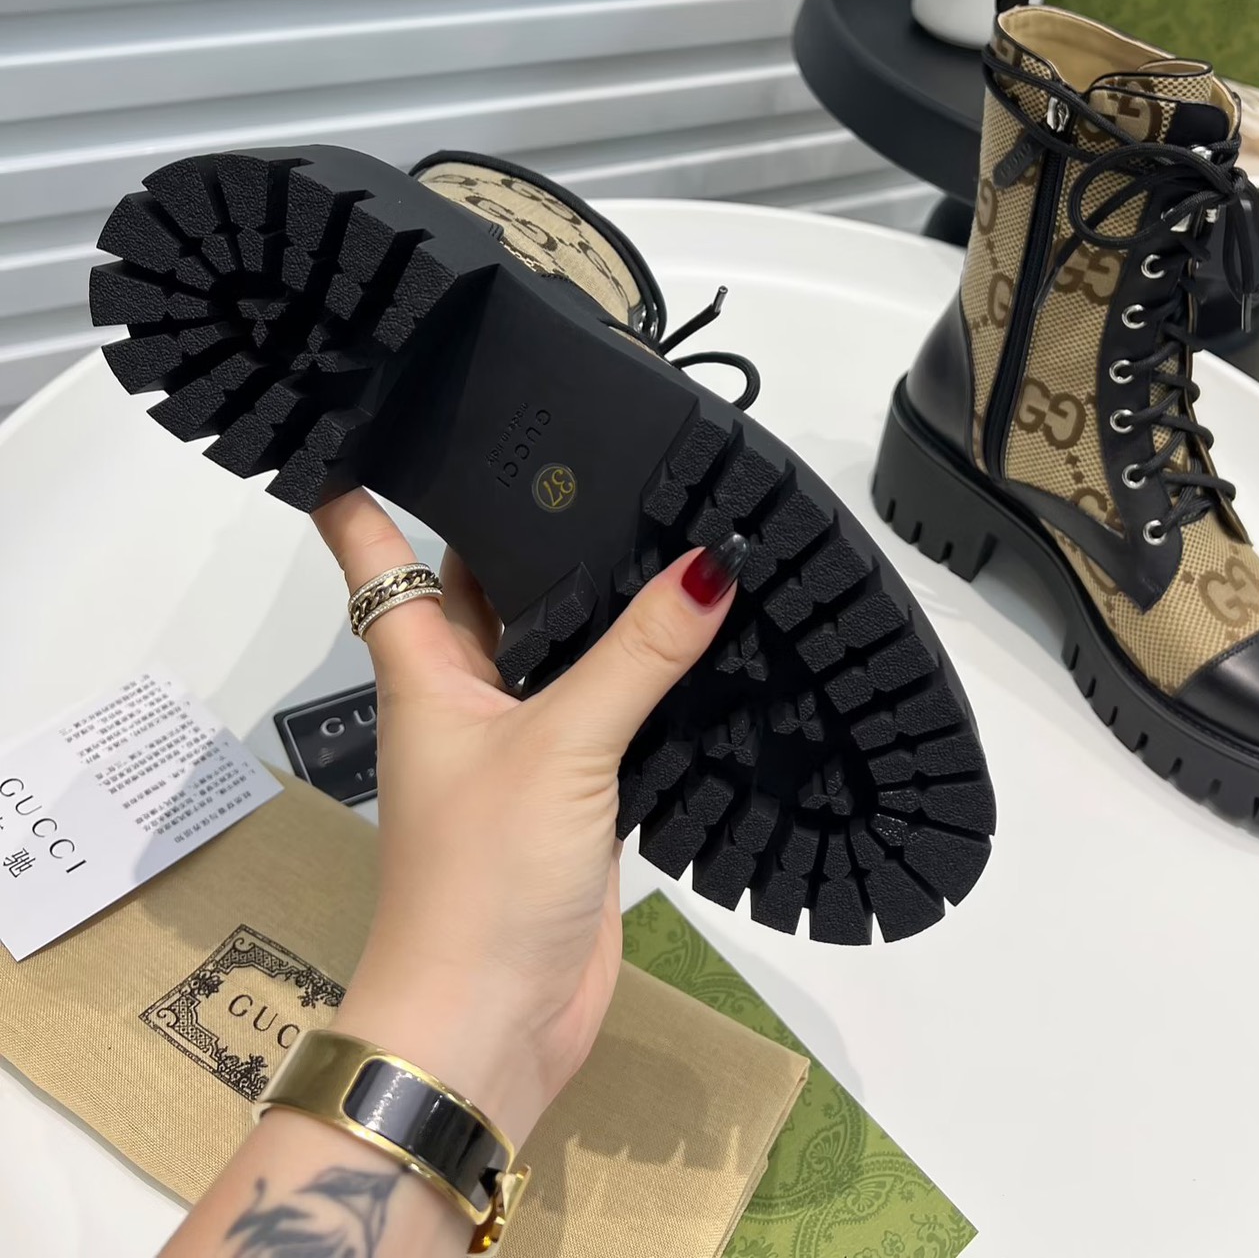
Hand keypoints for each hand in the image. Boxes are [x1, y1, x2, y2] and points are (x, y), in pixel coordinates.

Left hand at [311, 490, 743, 1147]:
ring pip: (560, 644)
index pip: (375, 550)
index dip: (369, 480)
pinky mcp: (579, 794)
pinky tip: (702, 630)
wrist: (490, 1028)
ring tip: (668, 508)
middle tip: (593, 433)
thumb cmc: (482, 876)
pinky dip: (650, 672)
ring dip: (602, 596)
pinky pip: (613, 709)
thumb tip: (712, 562)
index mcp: (424, 665)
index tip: (386, 407)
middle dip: (528, 521)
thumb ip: (636, 654)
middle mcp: (468, 693)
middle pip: (488, 583)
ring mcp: (524, 744)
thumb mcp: (560, 746)